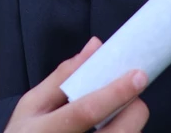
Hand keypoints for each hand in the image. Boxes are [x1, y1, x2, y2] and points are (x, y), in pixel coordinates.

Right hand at [4, 37, 149, 131]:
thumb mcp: (31, 105)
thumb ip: (63, 76)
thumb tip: (95, 46)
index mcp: (46, 131)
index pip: (85, 112)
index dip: (115, 93)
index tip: (139, 76)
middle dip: (133, 109)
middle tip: (130, 96)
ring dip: (129, 125)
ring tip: (114, 116)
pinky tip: (110, 129)